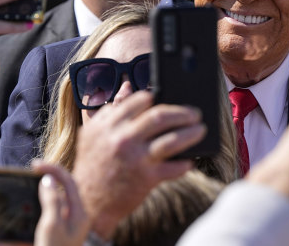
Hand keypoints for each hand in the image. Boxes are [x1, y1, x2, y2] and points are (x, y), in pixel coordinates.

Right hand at [33, 161, 89, 245]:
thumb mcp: (51, 224)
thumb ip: (51, 200)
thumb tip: (48, 179)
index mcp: (80, 213)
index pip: (69, 182)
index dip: (53, 170)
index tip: (35, 165)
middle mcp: (76, 218)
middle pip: (63, 190)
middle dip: (48, 179)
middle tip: (32, 172)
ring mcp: (67, 226)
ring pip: (55, 202)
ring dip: (42, 194)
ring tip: (28, 187)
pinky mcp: (57, 234)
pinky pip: (48, 216)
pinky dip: (38, 209)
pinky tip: (26, 209)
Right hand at [72, 91, 205, 239]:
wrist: (86, 202)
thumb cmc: (92, 164)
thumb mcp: (92, 133)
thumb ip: (110, 109)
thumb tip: (127, 87)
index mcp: (109, 125)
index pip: (140, 100)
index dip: (157, 97)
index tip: (168, 99)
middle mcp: (123, 138)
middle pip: (161, 116)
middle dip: (183, 112)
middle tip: (195, 113)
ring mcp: (137, 159)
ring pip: (172, 140)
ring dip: (192, 133)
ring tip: (201, 130)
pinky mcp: (147, 179)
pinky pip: (174, 167)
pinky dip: (185, 163)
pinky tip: (190, 159)